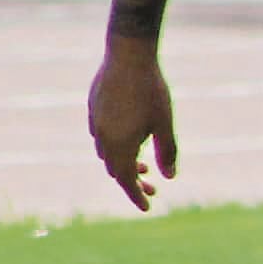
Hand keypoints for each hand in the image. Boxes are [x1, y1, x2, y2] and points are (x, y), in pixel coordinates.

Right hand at [86, 45, 175, 211]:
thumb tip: (169, 177)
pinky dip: (115, 147)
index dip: (136, 195)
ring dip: (124, 164)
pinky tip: (129, 140)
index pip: (126, 180)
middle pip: (116, 170)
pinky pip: (102, 137)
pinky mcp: (93, 109)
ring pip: (106, 154)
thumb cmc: (151, 90)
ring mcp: (96, 122)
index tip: (147, 208)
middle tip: (153, 188)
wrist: (128, 55)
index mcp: (120, 145)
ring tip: (145, 166)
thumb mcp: (165, 124)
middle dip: (133, 182)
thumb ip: (167, 152)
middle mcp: (103, 137)